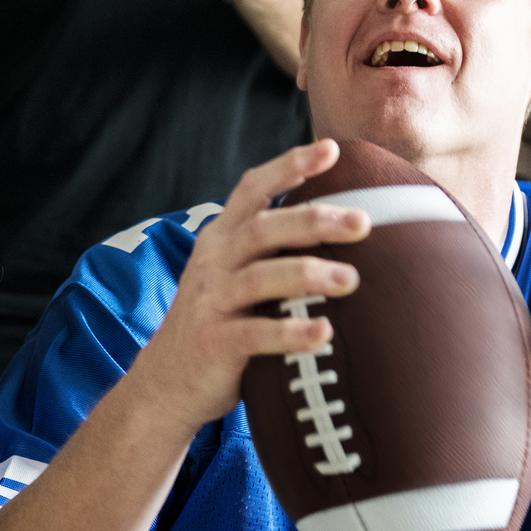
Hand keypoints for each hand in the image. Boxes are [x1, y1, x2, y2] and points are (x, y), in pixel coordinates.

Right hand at [131, 140, 370, 433]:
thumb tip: (343, 225)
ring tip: (351, 279)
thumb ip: (272, 249)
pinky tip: (324, 333)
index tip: (332, 149)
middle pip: (262, 228)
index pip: (253, 189)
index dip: (290, 166)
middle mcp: (214, 262)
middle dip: (314, 220)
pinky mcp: (214, 343)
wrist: (167, 382)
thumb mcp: (234, 274)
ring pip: (259, 278)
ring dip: (307, 275)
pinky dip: (290, 333)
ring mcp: (212, 302)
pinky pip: (254, 335)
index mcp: (221, 238)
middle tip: (362, 222)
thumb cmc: (220, 321)